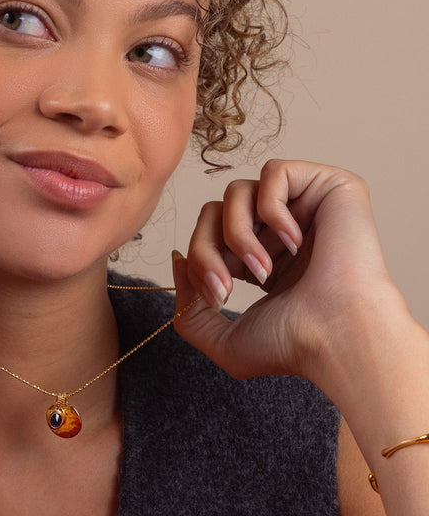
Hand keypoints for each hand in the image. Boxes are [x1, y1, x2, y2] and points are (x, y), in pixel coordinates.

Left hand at [172, 159, 405, 387]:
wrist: (339, 338)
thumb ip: (188, 310)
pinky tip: (293, 241)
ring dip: (237, 232)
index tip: (216, 296)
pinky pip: (275, 171)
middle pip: (213, 211)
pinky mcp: (328, 186)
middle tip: (225, 287)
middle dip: (206, 249)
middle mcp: (280, 229)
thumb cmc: (295, 344)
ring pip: (236, 190)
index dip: (199, 260)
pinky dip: (271, 206)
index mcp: (260, 256)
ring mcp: (303, 206)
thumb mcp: (224, 341)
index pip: (208, 234)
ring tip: (263, 269)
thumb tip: (177, 258)